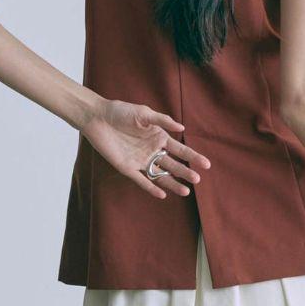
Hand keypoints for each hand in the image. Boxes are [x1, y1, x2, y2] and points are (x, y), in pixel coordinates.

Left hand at [80, 99, 210, 199]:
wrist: (98, 118)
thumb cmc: (121, 111)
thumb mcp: (144, 113)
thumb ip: (162, 121)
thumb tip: (182, 128)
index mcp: (159, 137)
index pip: (180, 150)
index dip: (193, 157)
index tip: (206, 165)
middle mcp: (152, 151)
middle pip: (172, 165)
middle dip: (185, 172)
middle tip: (196, 180)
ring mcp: (140, 161)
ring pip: (160, 175)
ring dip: (173, 183)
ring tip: (185, 192)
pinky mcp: (127, 168)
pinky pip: (141, 180)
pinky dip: (151, 187)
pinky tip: (162, 194)